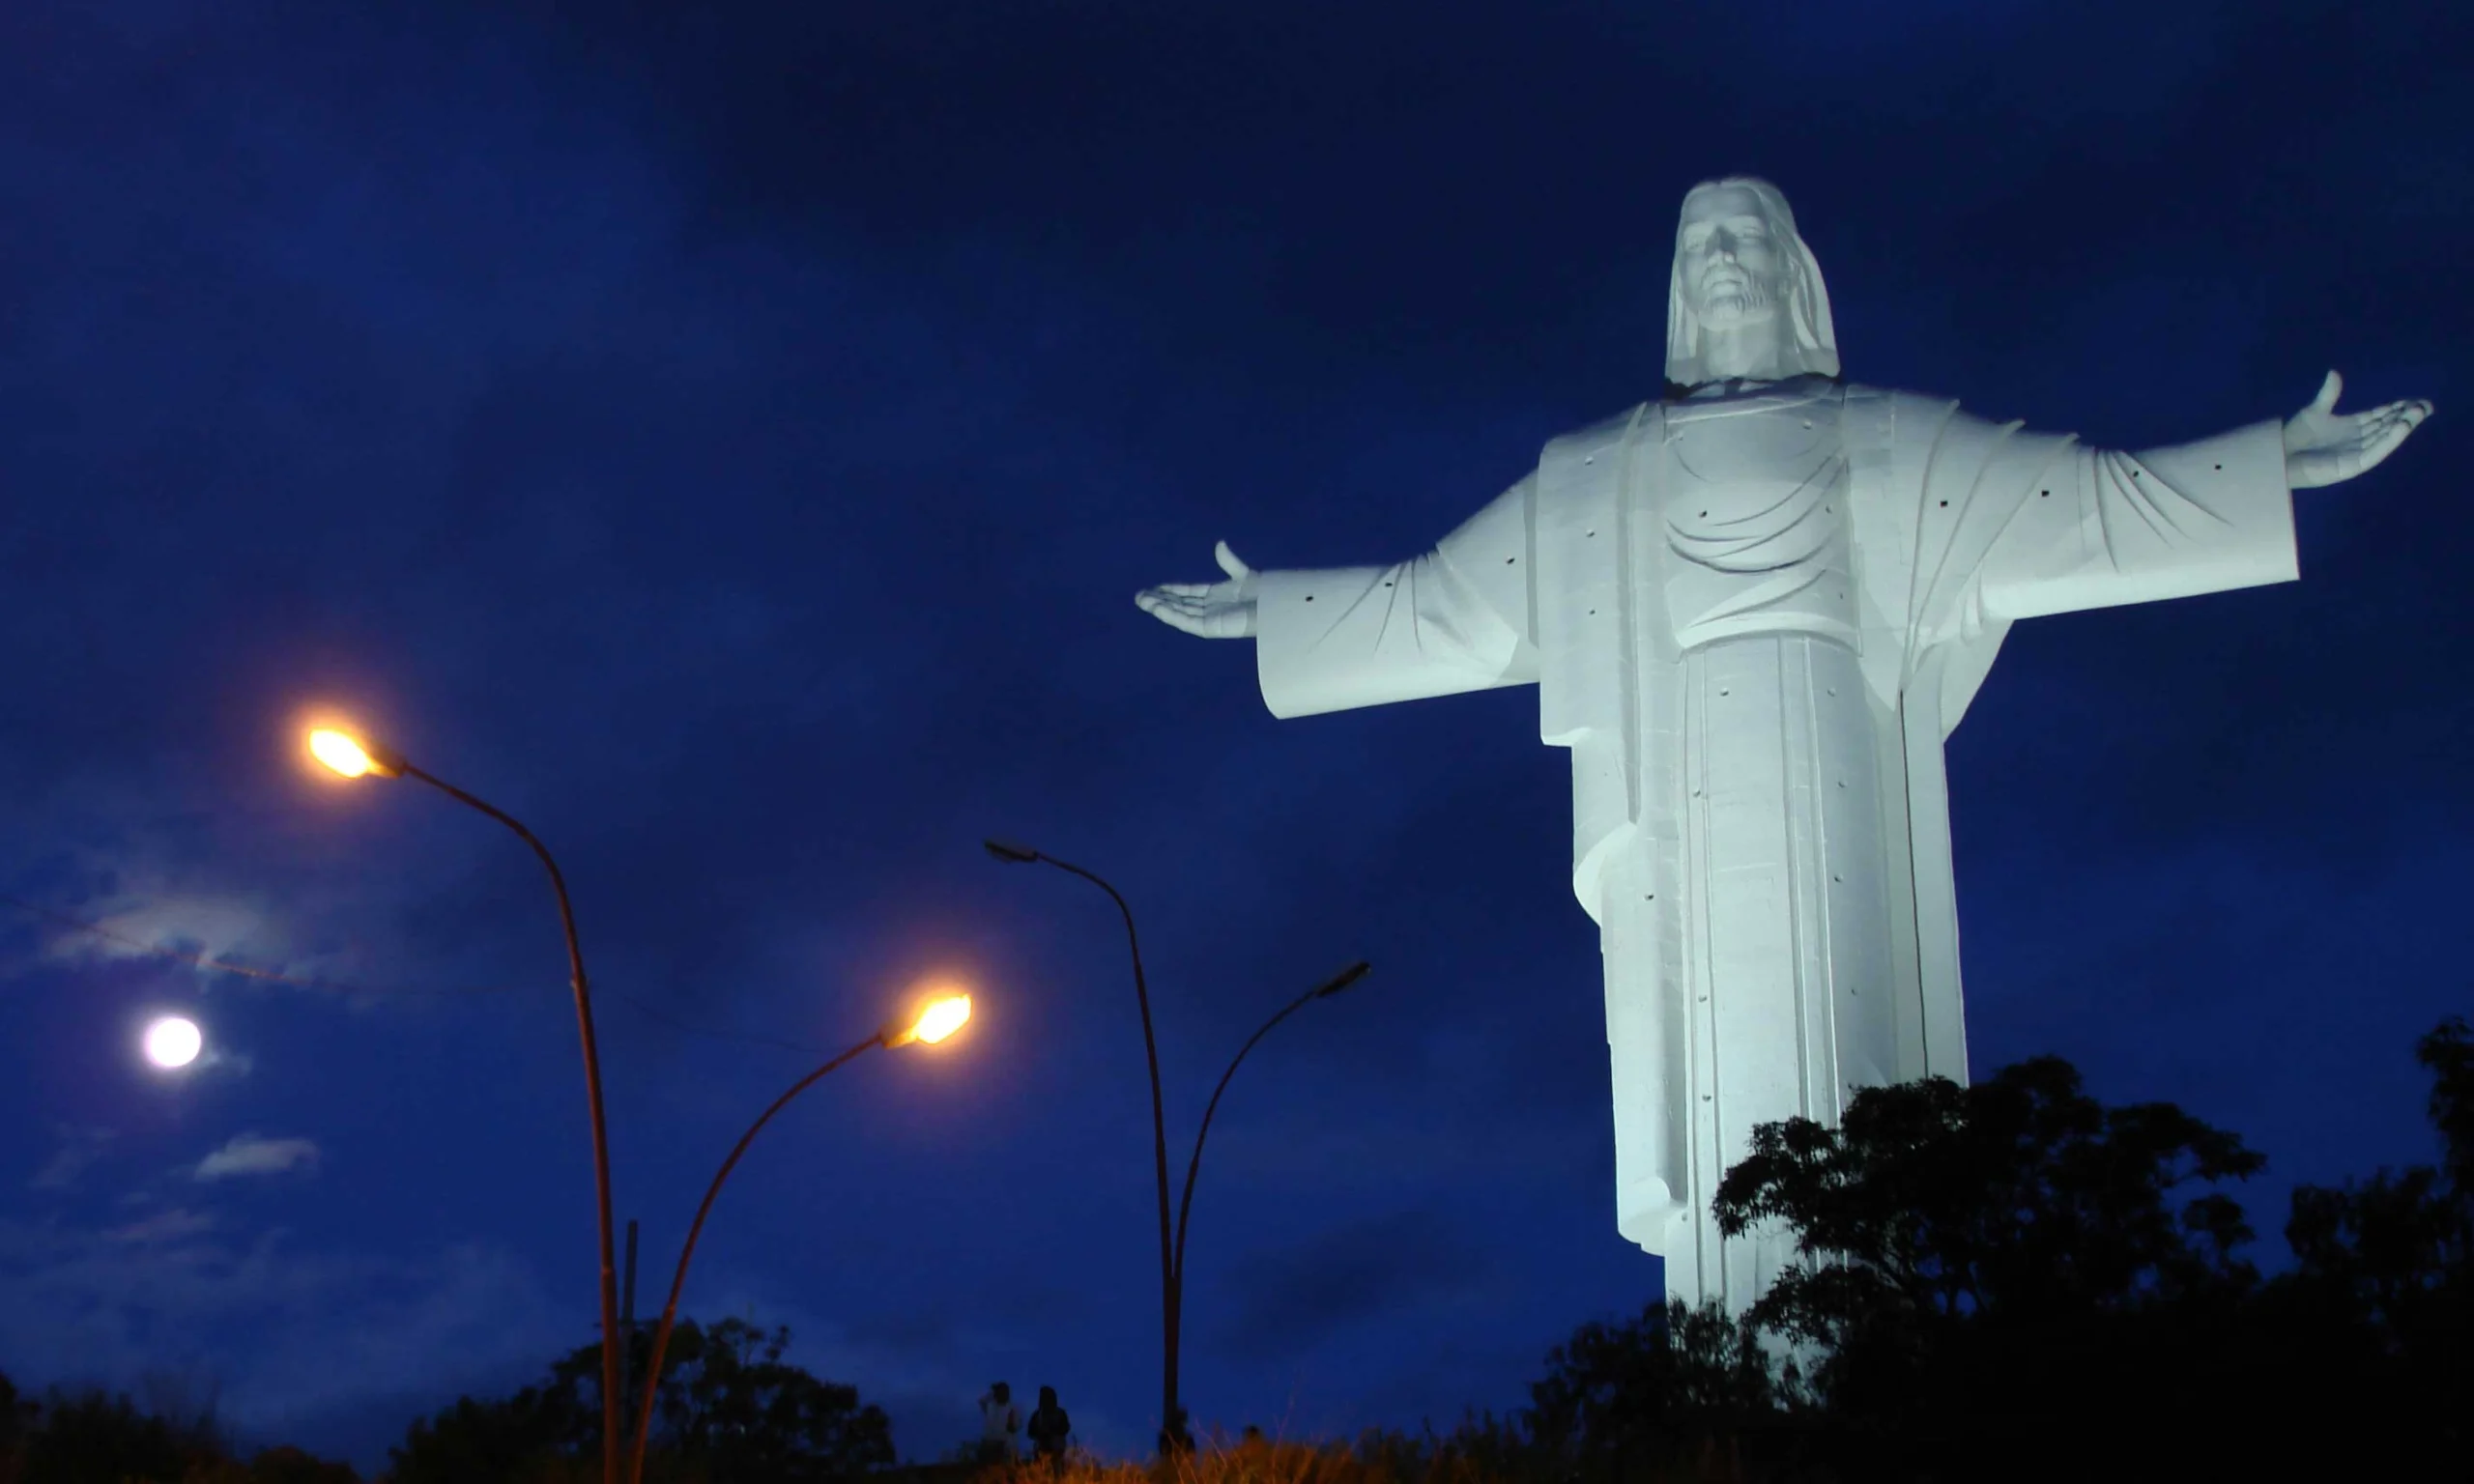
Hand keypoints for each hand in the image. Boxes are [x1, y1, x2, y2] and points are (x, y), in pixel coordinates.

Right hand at [1135, 540, 1258, 638]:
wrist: (1274, 607)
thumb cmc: (1265, 593)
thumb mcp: (1243, 574)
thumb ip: (1228, 561)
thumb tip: (1219, 543)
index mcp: (1216, 596)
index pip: (1188, 594)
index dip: (1171, 590)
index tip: (1154, 587)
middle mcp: (1210, 608)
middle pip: (1179, 604)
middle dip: (1159, 600)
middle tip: (1139, 596)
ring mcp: (1209, 619)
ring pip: (1178, 613)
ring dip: (1159, 607)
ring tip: (1141, 601)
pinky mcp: (1210, 628)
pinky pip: (1186, 622)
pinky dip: (1170, 615)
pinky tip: (1156, 608)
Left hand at [2283, 370, 2431, 488]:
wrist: (2279, 456)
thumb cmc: (2295, 436)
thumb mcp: (2315, 411)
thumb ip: (2329, 394)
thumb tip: (2334, 373)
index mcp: (2351, 427)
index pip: (2379, 416)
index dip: (2396, 409)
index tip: (2413, 401)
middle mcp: (2357, 440)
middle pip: (2386, 427)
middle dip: (2405, 416)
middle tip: (2424, 406)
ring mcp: (2355, 453)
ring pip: (2385, 439)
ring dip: (2402, 427)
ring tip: (2418, 413)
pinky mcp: (2351, 466)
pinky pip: (2375, 453)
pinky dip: (2389, 441)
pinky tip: (2402, 428)